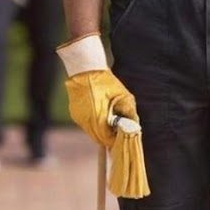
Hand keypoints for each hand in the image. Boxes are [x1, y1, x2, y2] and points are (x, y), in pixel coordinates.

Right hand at [57, 34, 137, 148]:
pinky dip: (93, 123)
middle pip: (98, 138)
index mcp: (98, 118)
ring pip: (91, 132)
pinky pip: (85, 124)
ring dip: (100, 130)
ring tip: (109, 121)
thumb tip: (134, 126)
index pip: (106, 139)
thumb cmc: (105, 81)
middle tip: (117, 131)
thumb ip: (129, 112)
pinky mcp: (74, 114)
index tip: (121, 138)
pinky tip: (99, 114)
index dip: (114, 140)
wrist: (85, 69)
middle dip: (108, 137)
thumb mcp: (123, 95)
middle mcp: (86, 121)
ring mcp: (79, 118)